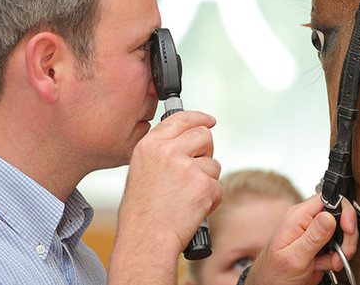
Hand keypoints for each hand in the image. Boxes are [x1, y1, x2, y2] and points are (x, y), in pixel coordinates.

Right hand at [108, 111, 222, 283]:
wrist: (146, 241)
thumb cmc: (142, 213)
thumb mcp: (141, 171)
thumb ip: (161, 152)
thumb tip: (185, 141)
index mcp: (149, 145)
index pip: (181, 118)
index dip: (199, 118)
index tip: (209, 120)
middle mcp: (168, 151)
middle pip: (204, 135)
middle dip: (206, 151)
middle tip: (197, 170)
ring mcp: (187, 167)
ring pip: (213, 163)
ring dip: (207, 180)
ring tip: (187, 198)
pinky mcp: (204, 185)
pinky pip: (218, 186)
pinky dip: (211, 199)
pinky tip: (194, 209)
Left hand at [245, 195, 357, 284]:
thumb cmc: (274, 273)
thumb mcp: (294, 257)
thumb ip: (313, 237)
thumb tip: (329, 216)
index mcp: (298, 216)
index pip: (327, 198)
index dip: (343, 210)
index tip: (347, 229)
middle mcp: (306, 221)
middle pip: (339, 215)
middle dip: (346, 236)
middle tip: (341, 252)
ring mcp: (313, 233)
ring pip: (340, 232)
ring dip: (341, 249)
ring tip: (331, 262)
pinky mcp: (318, 246)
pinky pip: (336, 246)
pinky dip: (336, 257)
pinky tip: (325, 265)